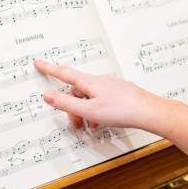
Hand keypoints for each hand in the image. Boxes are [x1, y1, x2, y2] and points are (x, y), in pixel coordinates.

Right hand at [34, 59, 168, 131]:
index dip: (49, 69)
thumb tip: (48, 96)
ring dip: (87, 111)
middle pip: (78, 91)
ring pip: (91, 97)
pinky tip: (104, 121)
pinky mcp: (121, 93)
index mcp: (90, 82)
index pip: (64, 73)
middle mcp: (101, 81)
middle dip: (73, 107)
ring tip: (92, 125)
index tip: (38, 63)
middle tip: (77, 124)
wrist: (148, 112)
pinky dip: (98, 110)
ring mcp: (112, 86)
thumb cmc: (122, 110)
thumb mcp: (88, 110)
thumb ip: (66, 103)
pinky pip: (103, 99)